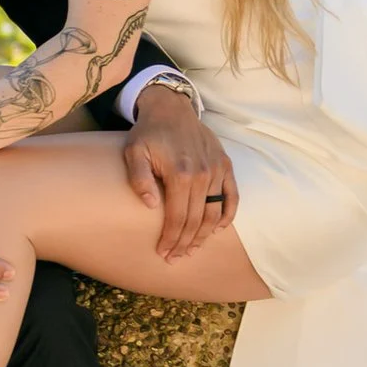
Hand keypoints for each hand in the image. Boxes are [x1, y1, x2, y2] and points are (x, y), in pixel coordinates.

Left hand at [123, 83, 236, 259]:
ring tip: (193, 248)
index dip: (171, 238)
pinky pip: (232, 195)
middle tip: (176, 257)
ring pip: (215, 212)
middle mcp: (202, 174)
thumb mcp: (134, 152)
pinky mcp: (225, 165)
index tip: (163, 252)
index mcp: (180, 173)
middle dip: (186, 243)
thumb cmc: (149, 133)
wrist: (171, 109)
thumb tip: (150, 205)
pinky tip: (218, 228)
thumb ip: (139, 178)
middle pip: (196, 220)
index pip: (178, 217)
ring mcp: (217, 170)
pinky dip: (228, 214)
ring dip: (205, 235)